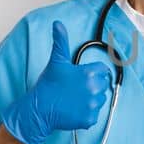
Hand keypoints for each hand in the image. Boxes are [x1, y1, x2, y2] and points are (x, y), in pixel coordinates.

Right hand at [2, 21, 113, 143]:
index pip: (103, 70)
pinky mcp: (89, 119)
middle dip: (93, 86)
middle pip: (103, 85)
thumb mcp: (56, 61)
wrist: (39, 109)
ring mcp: (92, 105)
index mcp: (89, 73)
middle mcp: (94, 89)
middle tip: (76, 88)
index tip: (83, 77)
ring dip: (91, 99)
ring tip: (74, 99)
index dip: (94, 72)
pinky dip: (87, 113)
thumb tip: (58, 24)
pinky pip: (94, 115)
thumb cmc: (48, 85)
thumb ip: (60, 41)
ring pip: (100, 100)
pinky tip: (74, 109)